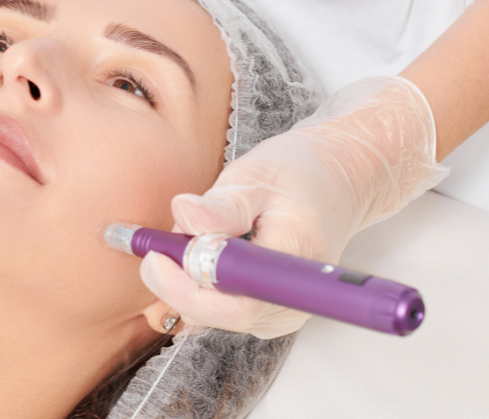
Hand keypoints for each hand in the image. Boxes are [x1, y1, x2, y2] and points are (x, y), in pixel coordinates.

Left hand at [140, 76, 448, 338]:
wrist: (335, 182)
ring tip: (186, 232)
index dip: (187, 289)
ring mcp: (277, 312)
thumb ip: (222, 203)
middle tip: (153, 241)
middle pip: (216, 313)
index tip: (155, 257)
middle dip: (174, 280)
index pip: (236, 304)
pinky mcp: (263, 311)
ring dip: (182, 277)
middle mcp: (291, 301)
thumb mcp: (260, 174)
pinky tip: (191, 250)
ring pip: (208, 312)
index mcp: (296, 263)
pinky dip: (192, 282)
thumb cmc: (301, 175)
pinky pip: (214, 308)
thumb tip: (184, 215)